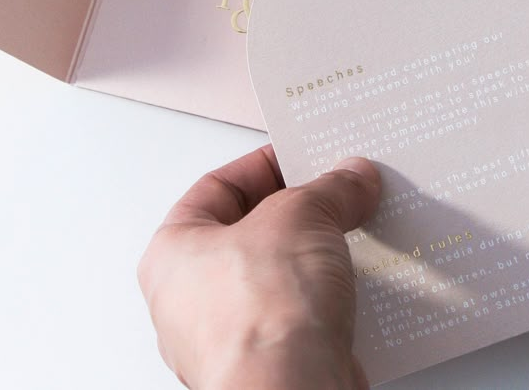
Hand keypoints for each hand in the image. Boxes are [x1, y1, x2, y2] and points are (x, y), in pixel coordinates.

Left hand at [137, 145, 380, 389]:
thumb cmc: (262, 316)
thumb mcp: (301, 215)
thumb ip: (329, 189)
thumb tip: (351, 179)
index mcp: (171, 253)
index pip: (218, 188)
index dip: (265, 166)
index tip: (303, 160)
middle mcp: (188, 302)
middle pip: (251, 234)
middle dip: (299, 213)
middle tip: (335, 194)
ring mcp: (227, 342)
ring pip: (277, 281)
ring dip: (316, 259)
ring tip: (352, 234)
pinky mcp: (268, 369)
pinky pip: (298, 322)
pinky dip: (326, 303)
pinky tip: (357, 286)